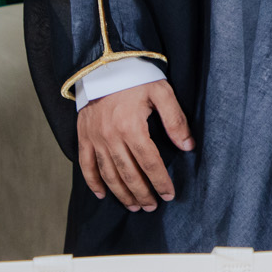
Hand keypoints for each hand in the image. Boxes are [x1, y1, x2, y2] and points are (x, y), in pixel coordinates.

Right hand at [77, 79, 193, 211]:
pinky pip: (86, 165)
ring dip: (121, 194)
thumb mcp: (162, 92)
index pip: (149, 163)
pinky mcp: (83, 137)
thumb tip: (188, 145)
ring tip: (134, 206)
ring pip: (108, 174)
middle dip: (142, 194)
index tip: (169, 194)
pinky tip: (103, 194)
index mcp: (132, 127)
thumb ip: (175, 120)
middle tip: (152, 207)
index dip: (160, 181)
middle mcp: (111, 137)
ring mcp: (95, 139)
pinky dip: (93, 182)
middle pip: (128, 174)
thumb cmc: (136, 77)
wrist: (103, 65)